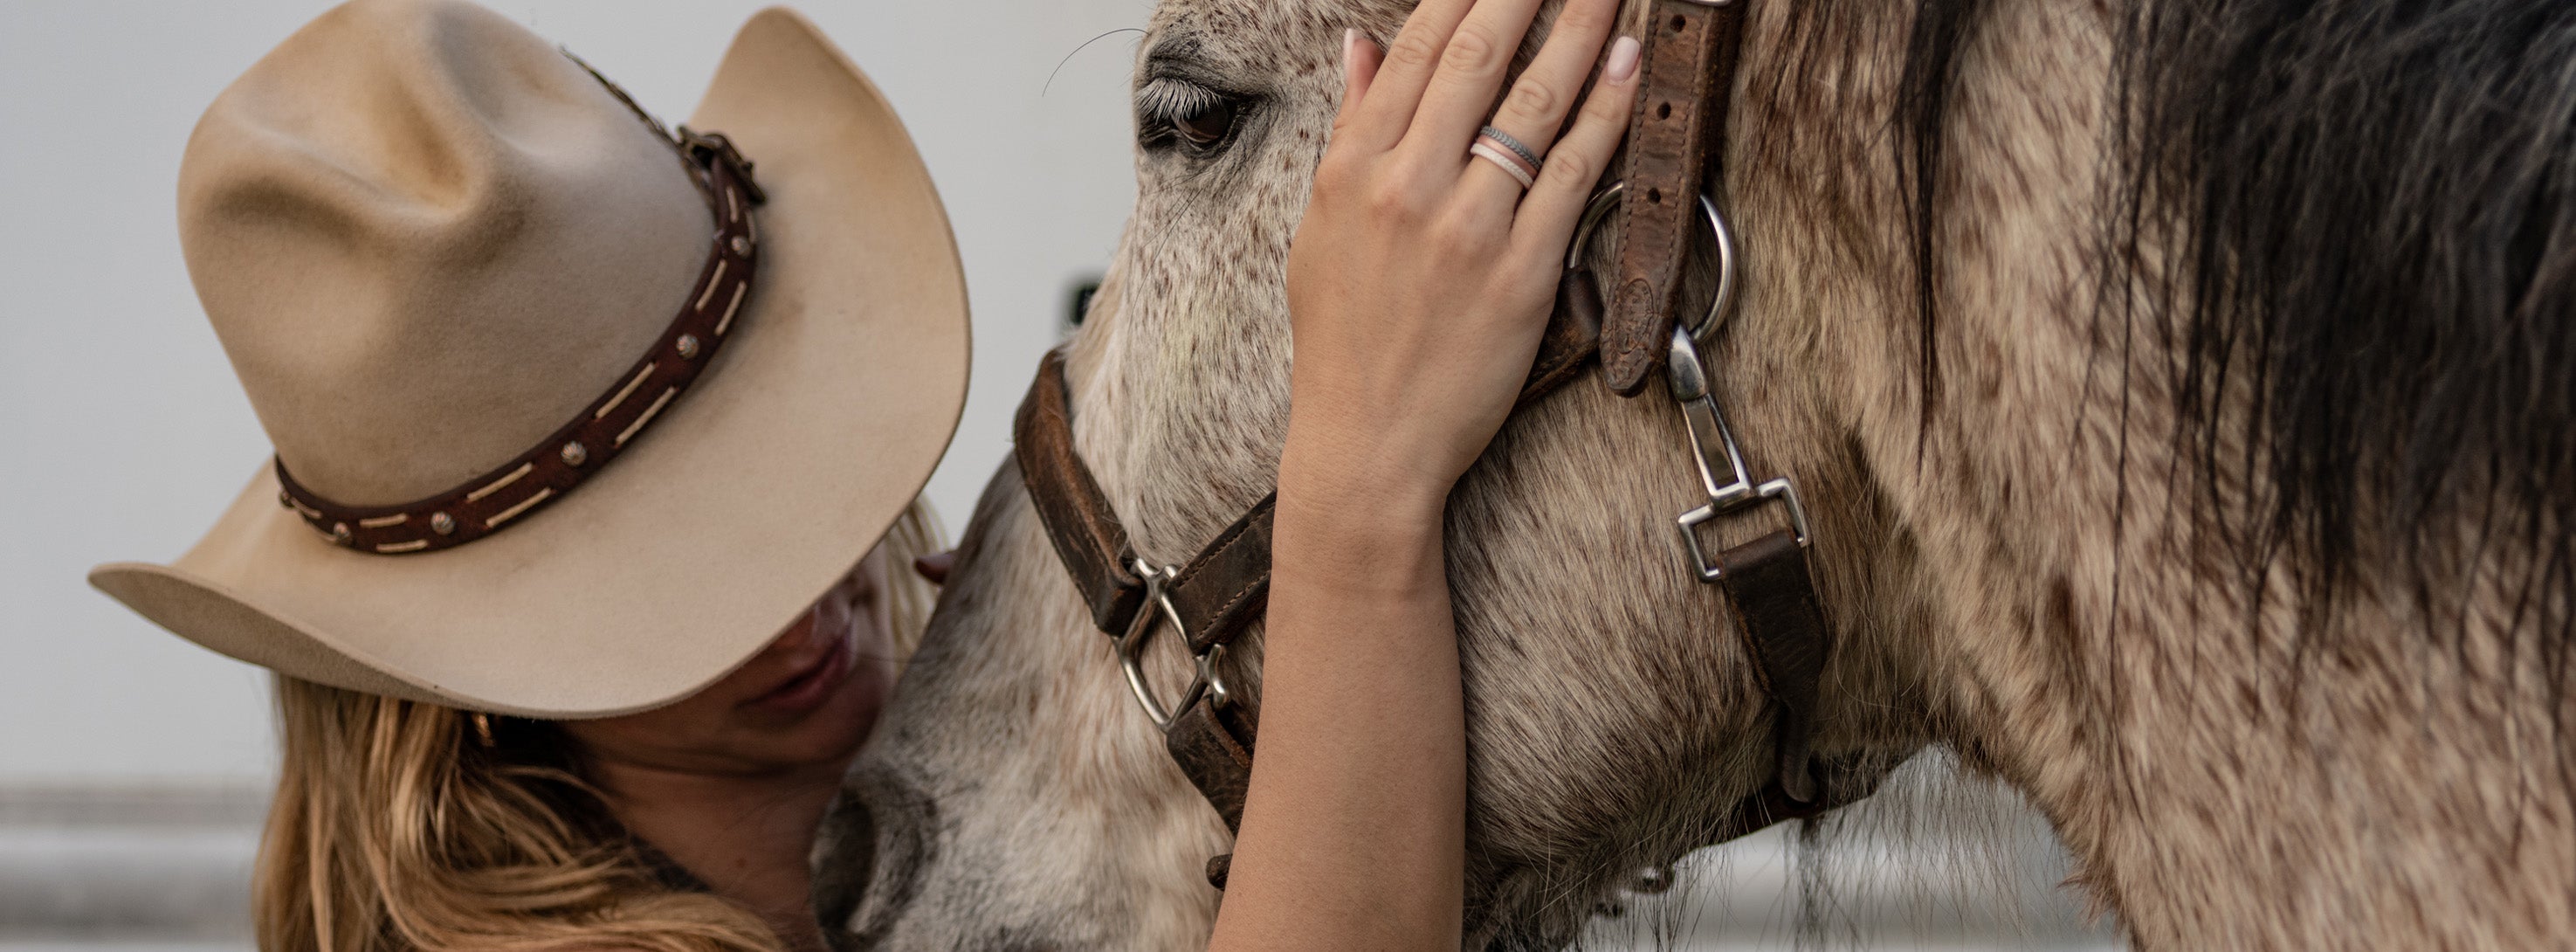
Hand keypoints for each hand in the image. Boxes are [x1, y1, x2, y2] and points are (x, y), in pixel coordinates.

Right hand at [1279, 0, 1639, 521]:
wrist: (1368, 443)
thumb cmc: (1343, 342)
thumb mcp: (1320, 227)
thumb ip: (1350, 129)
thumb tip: (1362, 47)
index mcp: (1353, 169)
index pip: (1418, 50)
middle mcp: (1408, 187)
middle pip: (1481, 57)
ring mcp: (1468, 228)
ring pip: (1536, 103)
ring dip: (1583, 30)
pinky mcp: (1522, 272)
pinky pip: (1573, 174)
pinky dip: (1607, 113)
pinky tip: (1630, 66)